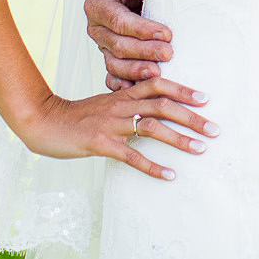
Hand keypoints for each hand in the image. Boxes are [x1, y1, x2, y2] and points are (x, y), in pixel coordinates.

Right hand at [18, 75, 218, 181]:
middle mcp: (121, 105)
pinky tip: (169, 174)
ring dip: (180, 139)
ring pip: (152, 127)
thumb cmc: (77, 116)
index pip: (158, 84)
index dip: (183, 89)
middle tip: (215, 128)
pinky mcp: (101, 144)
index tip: (205, 98)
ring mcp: (111, 124)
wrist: (43, 121)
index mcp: (123, 94)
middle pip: (163, 105)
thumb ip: (126, 102)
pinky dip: (152, 165)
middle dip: (192, 117)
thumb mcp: (104, 103)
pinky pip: (131, 155)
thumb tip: (150, 105)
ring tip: (201, 148)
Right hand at [87, 0, 173, 90]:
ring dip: (135, 72)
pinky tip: (139, 90)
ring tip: (157, 75)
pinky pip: (113, 76)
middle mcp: (97, 27)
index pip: (118, 21)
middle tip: (168, 54)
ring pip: (115, 64)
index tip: (166, 32)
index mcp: (97, 3)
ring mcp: (104, 44)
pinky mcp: (113, 55)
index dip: (142, 29)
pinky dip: (123, 85)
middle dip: (143, 51)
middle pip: (117, 45)